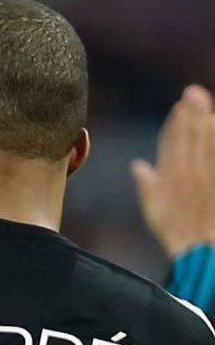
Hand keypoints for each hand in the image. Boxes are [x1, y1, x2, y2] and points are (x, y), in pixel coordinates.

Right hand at [133, 84, 214, 257]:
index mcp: (170, 178)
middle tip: (194, 92)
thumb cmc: (178, 235)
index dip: (176, 122)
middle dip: (192, 113)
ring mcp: (207, 176)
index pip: (171, 143)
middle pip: (190, 137)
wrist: (203, 252)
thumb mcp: (154, 214)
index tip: (181, 105)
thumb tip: (139, 165)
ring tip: (206, 105)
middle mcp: (187, 173)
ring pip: (206, 143)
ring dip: (205, 122)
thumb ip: (148, 187)